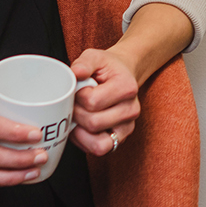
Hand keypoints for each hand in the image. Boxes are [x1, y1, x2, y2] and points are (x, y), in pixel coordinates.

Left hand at [69, 3, 193, 156]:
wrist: (123, 74)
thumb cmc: (107, 67)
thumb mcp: (95, 57)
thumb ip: (84, 62)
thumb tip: (75, 72)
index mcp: (127, 87)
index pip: (92, 102)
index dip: (77, 97)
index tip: (78, 89)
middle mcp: (132, 109)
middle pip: (94, 123)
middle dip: (76, 114)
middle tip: (73, 104)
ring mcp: (128, 126)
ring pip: (98, 143)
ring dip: (81, 133)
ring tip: (77, 118)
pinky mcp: (121, 138)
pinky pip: (100, 150)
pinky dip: (86, 142)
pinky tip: (81, 128)